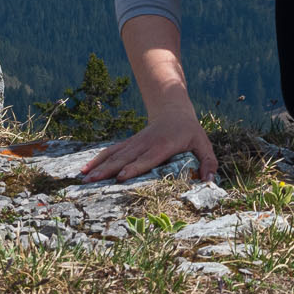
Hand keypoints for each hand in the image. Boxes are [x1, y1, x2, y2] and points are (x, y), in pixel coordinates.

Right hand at [81, 109, 217, 182]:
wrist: (174, 111)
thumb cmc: (190, 132)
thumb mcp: (204, 144)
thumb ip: (209, 163)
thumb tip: (210, 182)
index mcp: (163, 145)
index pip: (147, 158)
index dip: (134, 168)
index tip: (120, 177)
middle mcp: (146, 143)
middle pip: (125, 158)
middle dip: (108, 170)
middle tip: (92, 182)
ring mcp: (135, 142)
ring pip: (115, 154)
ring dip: (99, 166)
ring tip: (83, 178)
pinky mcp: (129, 143)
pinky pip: (112, 151)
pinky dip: (98, 159)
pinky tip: (85, 169)